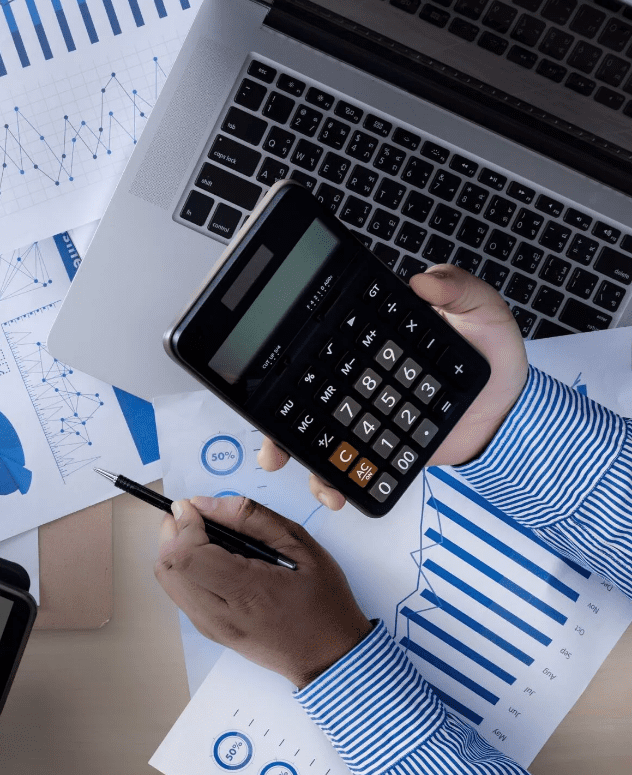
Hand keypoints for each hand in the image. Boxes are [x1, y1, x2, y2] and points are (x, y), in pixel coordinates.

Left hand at [155, 496, 371, 687]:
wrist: (329, 656)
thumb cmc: (324, 602)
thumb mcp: (301, 547)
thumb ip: (253, 519)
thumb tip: (206, 504)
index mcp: (247, 592)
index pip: (187, 556)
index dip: (183, 525)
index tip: (192, 507)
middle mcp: (221, 615)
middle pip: (168, 568)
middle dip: (172, 534)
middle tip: (193, 517)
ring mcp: (212, 627)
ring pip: (168, 582)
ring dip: (174, 551)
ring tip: (201, 535)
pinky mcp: (210, 632)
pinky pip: (180, 595)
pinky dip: (183, 570)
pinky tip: (208, 559)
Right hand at [260, 264, 528, 509]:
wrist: (510, 412)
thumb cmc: (491, 356)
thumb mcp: (482, 313)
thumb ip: (459, 290)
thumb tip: (424, 281)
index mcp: (369, 339)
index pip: (318, 344)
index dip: (286, 356)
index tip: (265, 370)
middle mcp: (355, 379)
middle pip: (298, 396)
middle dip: (273, 421)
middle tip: (269, 441)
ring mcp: (363, 417)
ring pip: (312, 436)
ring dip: (292, 455)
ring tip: (288, 466)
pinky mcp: (377, 449)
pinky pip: (346, 467)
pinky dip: (333, 483)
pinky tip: (334, 493)